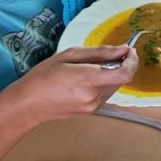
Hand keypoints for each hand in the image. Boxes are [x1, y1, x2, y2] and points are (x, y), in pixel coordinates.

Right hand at [3, 45, 137, 124]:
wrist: (28, 104)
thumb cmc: (43, 76)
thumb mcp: (68, 55)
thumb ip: (99, 53)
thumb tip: (123, 49)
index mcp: (87, 80)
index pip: (125, 74)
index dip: (132, 61)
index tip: (129, 51)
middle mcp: (94, 96)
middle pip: (123, 78)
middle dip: (122, 64)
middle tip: (110, 54)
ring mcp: (94, 106)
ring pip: (116, 86)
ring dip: (113, 73)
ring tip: (92, 67)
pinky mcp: (92, 111)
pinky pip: (107, 93)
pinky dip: (105, 82)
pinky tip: (88, 78)